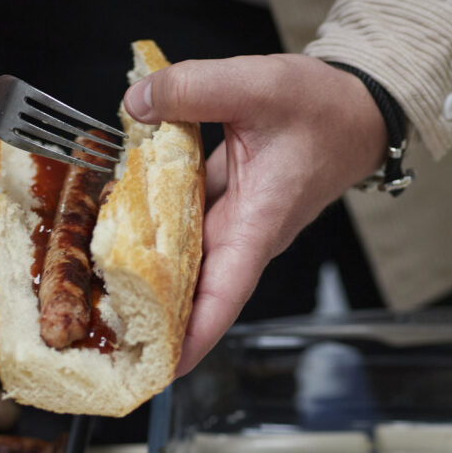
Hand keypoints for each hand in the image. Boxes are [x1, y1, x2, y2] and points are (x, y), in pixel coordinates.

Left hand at [123, 54, 386, 375]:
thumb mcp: (258, 86)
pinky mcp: (226, 199)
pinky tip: (116, 207)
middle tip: (101, 329)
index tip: (158, 366)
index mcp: (260, 220)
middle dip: (150, 311)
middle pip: (192, 285)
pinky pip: (183, 217)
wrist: (357, 107)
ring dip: (145, 266)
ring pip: (183, 252)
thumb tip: (135, 102)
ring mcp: (235, 217)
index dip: (191, 334)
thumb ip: (193, 89)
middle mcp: (245, 229)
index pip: (224, 291)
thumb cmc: (326, 108)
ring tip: (94, 281)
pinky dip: (154, 217)